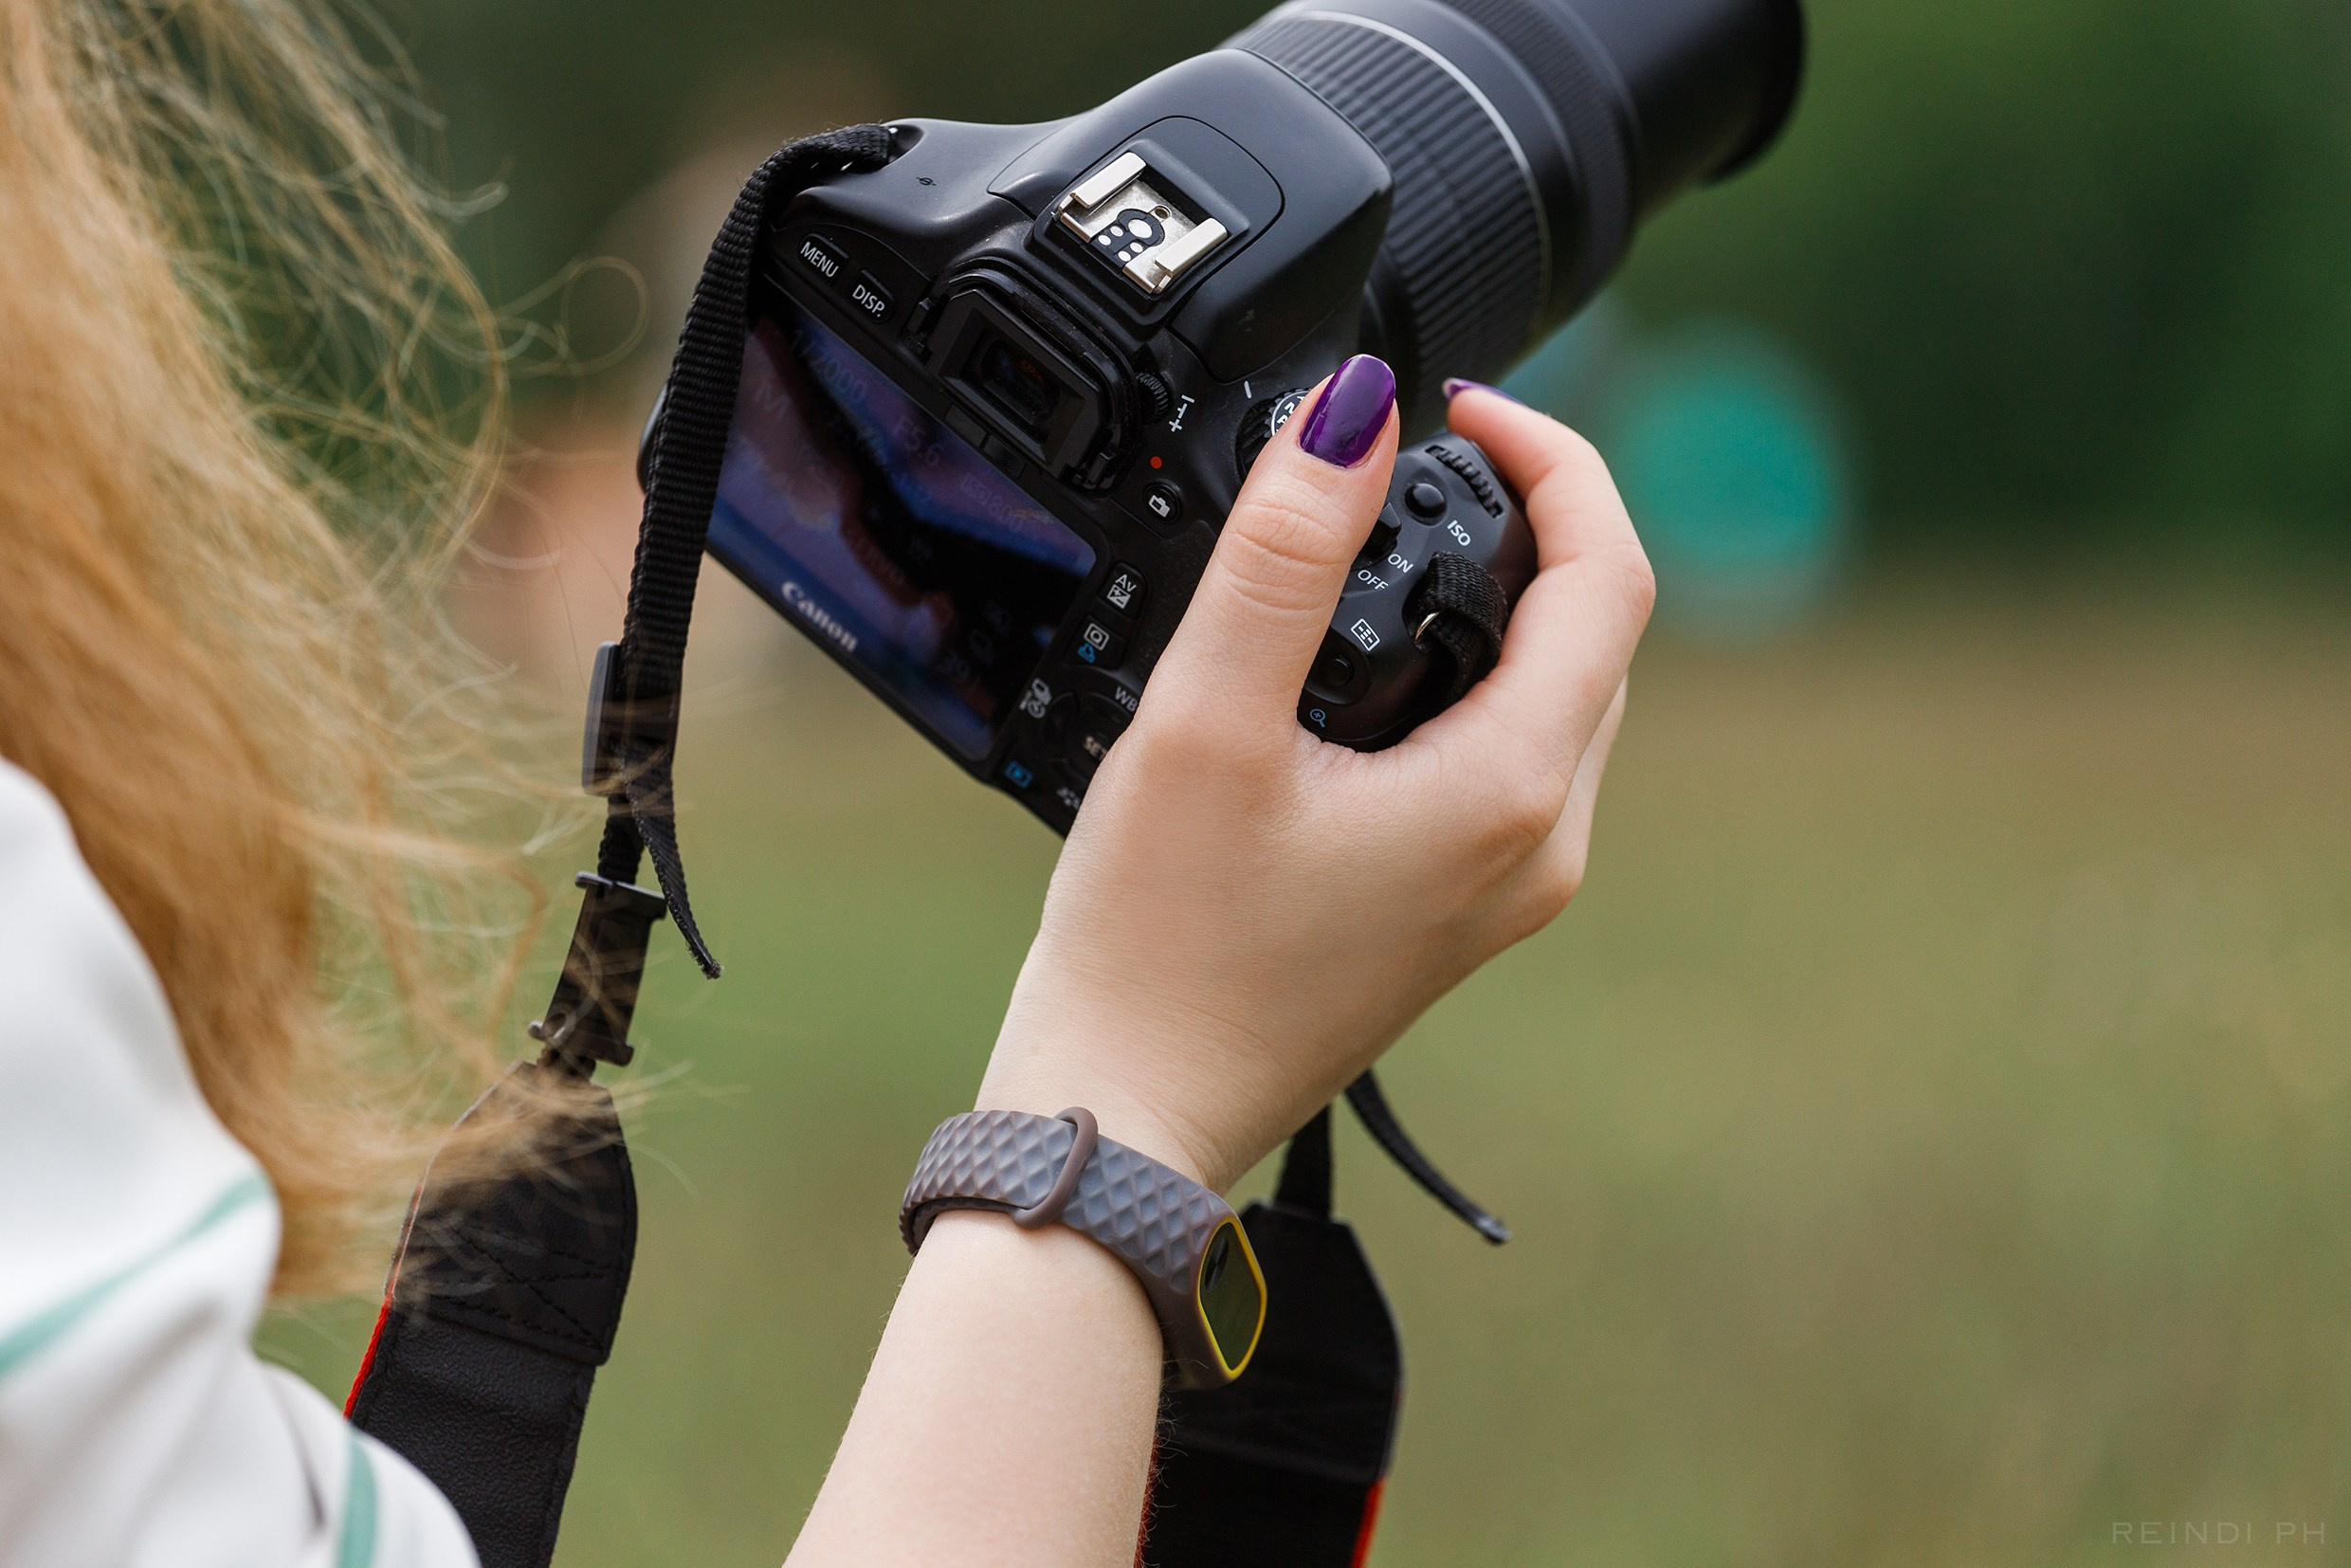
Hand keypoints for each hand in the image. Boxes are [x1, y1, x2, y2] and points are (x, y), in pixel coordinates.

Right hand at [978, 360, 1651, 1190]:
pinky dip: (1466, 677)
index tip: (1458, 409)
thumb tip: (1354, 410)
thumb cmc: (1158, 950)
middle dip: (1532, 519)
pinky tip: (1369, 663)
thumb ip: (1283, 556)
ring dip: (1500, 598)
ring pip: (1556, 695)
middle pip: (1596, 633)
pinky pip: (1508, 758)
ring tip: (1389, 539)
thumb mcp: (1207, 723)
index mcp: (1511, 793)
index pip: (1609, 576)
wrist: (1130, 1115)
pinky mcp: (1458, 909)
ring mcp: (1506, 888)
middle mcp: (1540, 847)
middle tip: (1421, 454)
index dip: (1555, 459)